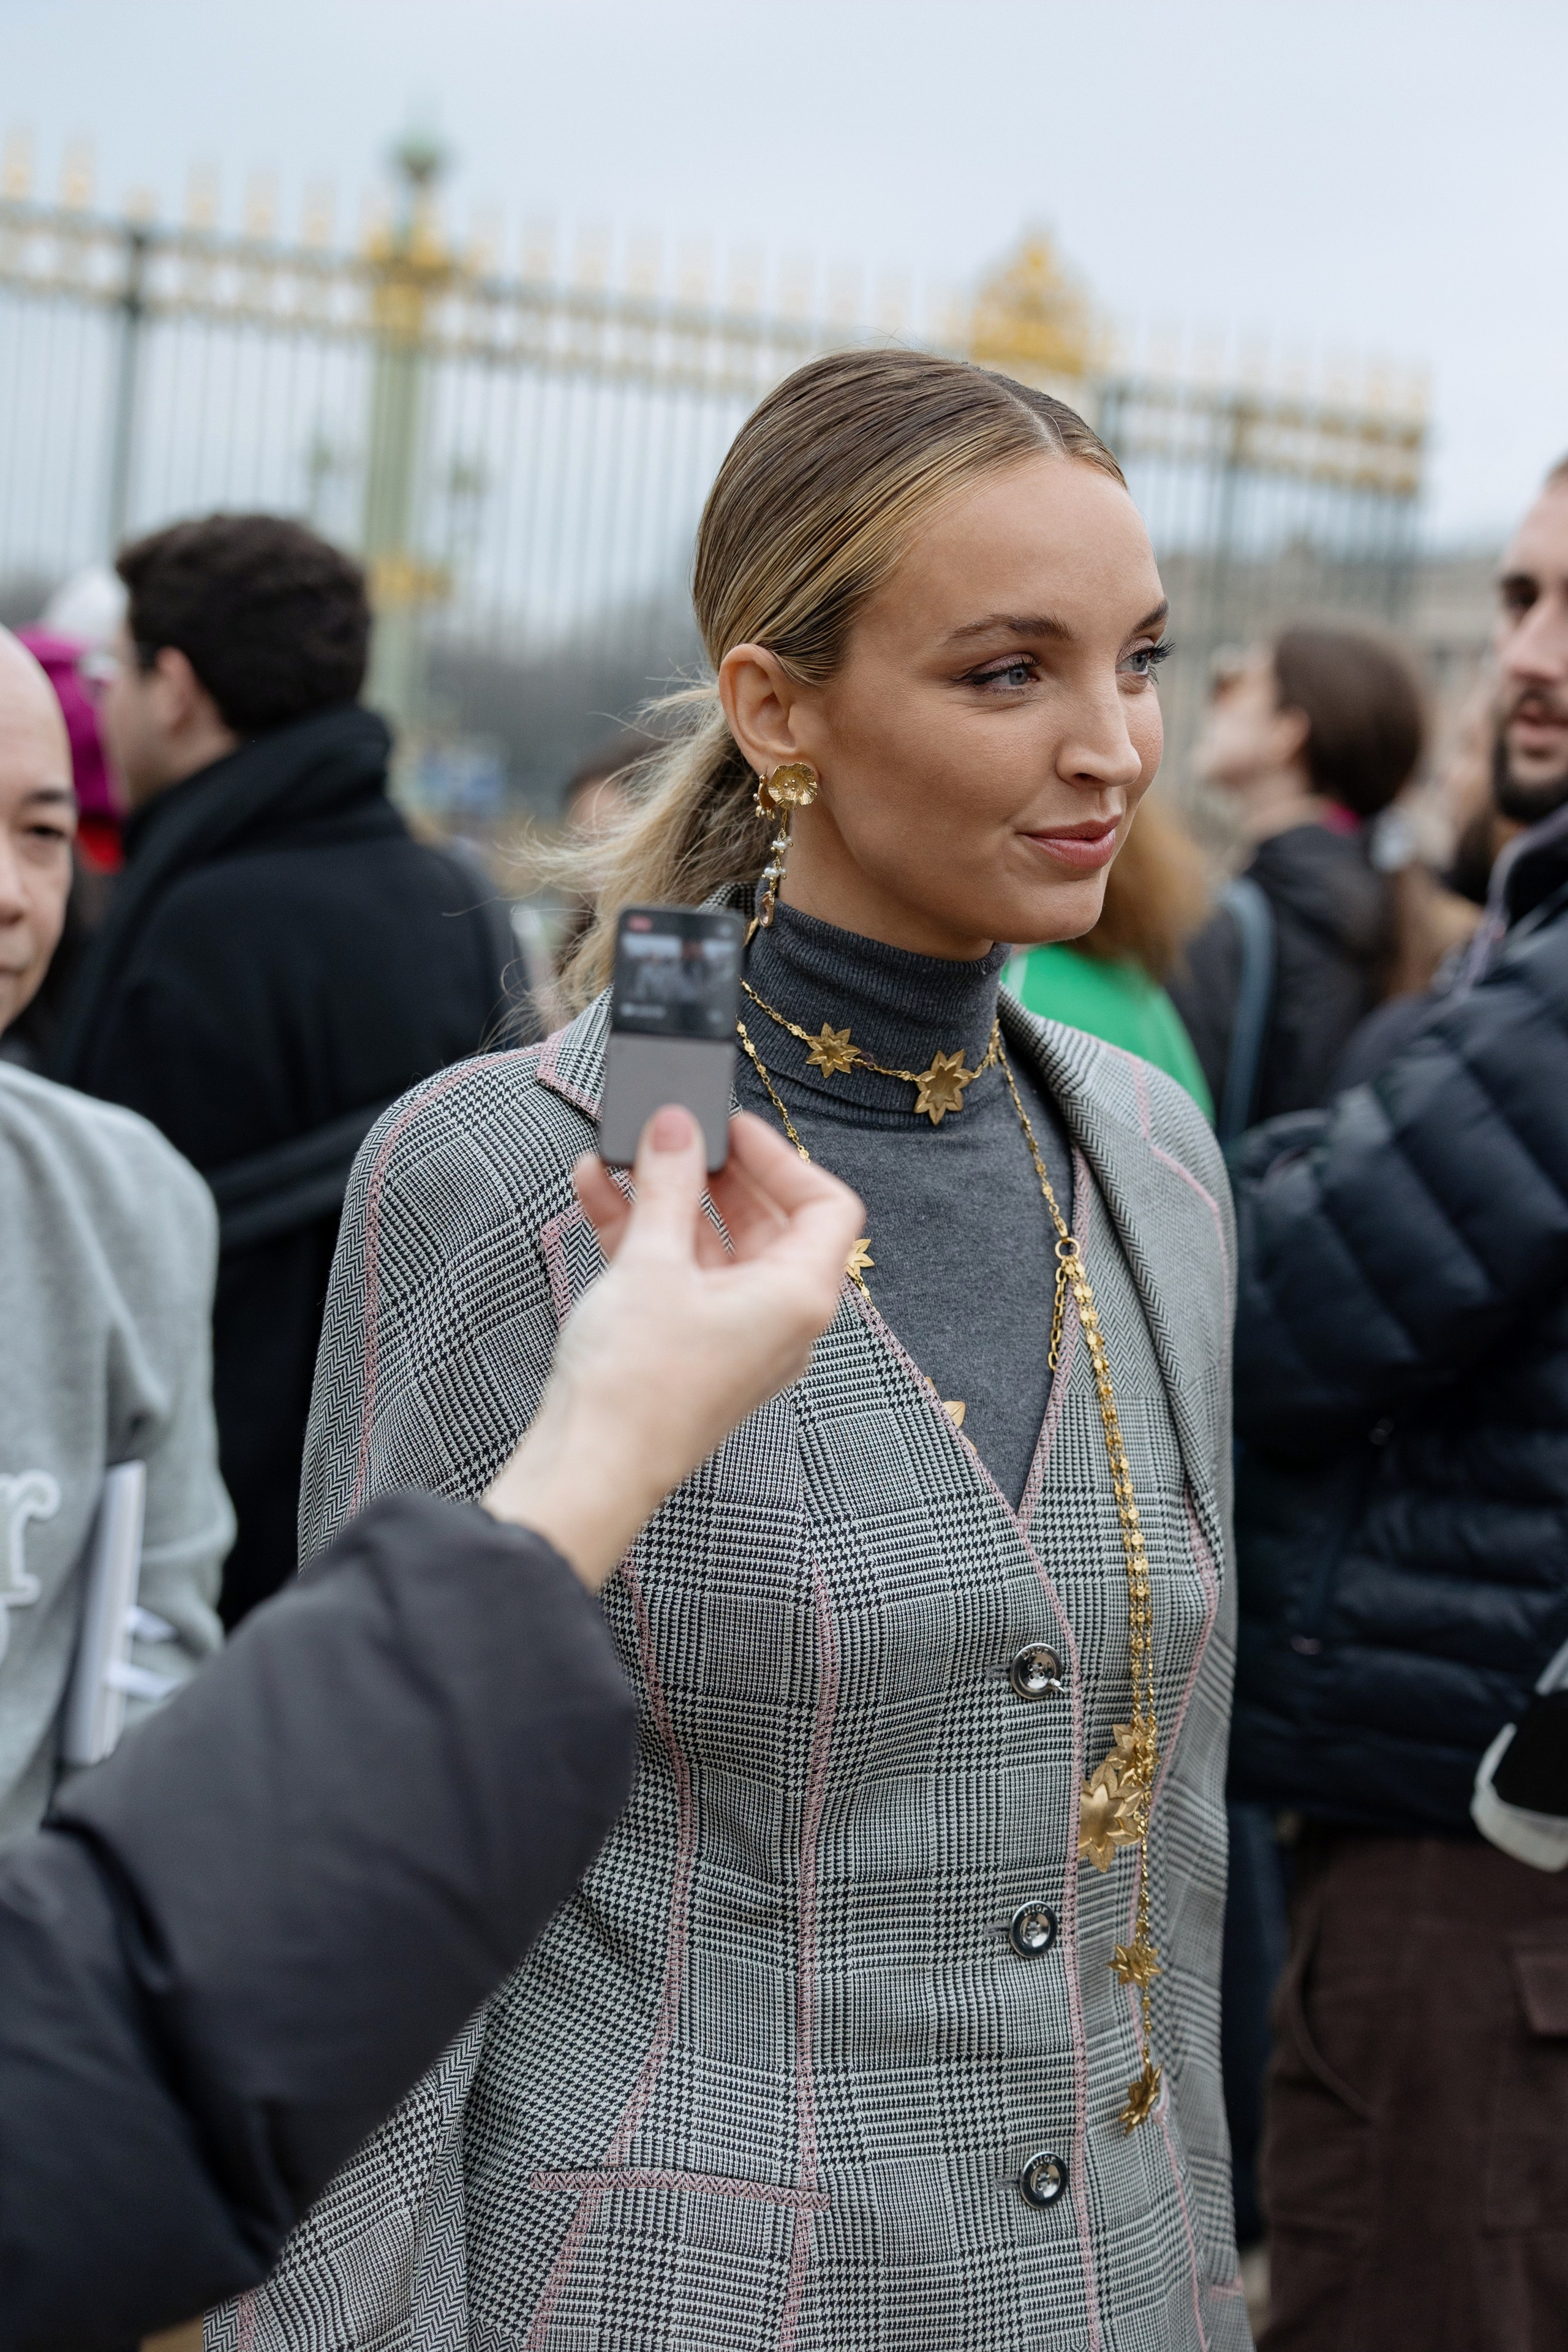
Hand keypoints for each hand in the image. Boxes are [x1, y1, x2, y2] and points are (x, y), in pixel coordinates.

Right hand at [482, 1108, 862, 1587]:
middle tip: (673, 1132)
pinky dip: (644, 1234)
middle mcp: (778, 1318)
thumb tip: (675, 1128)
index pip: (827, 1206)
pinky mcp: (688, 1349)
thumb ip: (668, 1185)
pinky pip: (677, 1275)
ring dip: (666, 1197)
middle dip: (714, 1172)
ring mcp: (733, 1336)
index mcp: (799, 1297)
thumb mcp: (652, 1263)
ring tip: (621, 1154)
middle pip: (766, 1221)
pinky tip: (599, 1193)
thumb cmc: (638, 1383)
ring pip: (712, 1246)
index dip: (782, 1157)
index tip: (730, 1127)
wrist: (589, 1471)